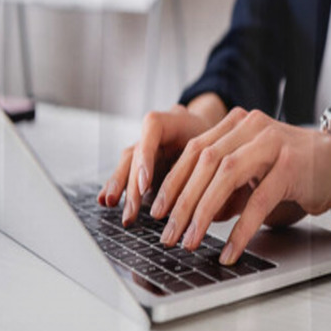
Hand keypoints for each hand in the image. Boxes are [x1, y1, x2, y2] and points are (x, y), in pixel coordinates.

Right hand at [97, 102, 217, 224]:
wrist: (218, 132)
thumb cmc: (224, 139)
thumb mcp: (225, 144)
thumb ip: (216, 165)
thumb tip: (213, 200)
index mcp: (177, 118)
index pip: (152, 127)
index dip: (146, 157)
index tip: (144, 185)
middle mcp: (158, 131)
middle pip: (136, 151)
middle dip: (131, 184)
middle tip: (131, 212)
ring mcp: (149, 144)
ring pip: (128, 161)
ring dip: (121, 187)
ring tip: (114, 208)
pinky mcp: (146, 160)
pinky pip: (128, 171)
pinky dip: (118, 186)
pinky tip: (106, 201)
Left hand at [149, 108, 330, 264]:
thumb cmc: (296, 168)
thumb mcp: (253, 170)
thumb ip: (224, 186)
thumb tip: (189, 217)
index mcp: (239, 123)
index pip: (195, 149)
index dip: (172, 181)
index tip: (157, 210)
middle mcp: (253, 127)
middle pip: (205, 161)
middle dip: (183, 201)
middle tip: (168, 234)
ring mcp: (273, 143)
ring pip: (226, 175)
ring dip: (203, 212)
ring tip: (191, 241)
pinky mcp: (292, 166)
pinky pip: (259, 200)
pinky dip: (241, 229)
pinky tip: (231, 250)